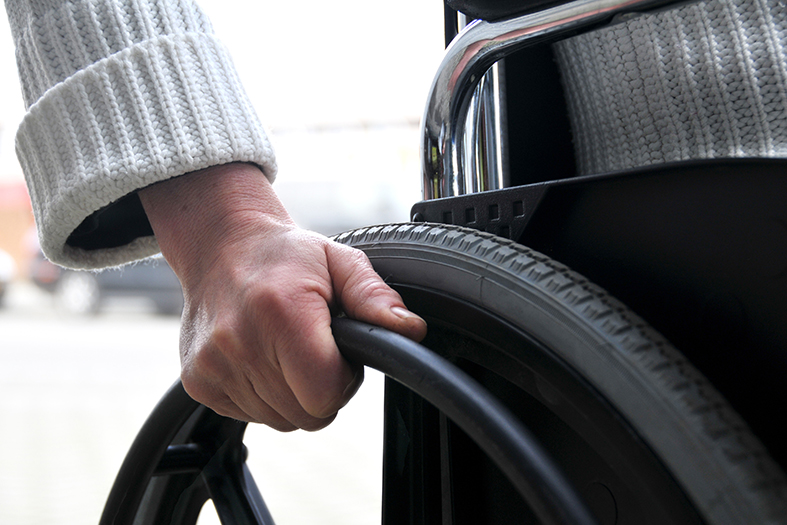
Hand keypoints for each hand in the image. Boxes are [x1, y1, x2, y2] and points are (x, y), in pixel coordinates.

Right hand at [139, 163, 426, 429]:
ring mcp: (212, 365)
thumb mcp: (340, 261)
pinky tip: (262, 357)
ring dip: (293, 394)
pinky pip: (250, 417)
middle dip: (322, 389)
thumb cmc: (287, 255)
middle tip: (315, 348)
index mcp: (281, 311)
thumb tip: (410, 329)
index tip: (339, 352)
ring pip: (280, 420)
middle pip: (305, 414)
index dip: (343, 379)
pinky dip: (264, 396)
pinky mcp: (196, 381)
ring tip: (288, 349)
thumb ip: (375, 298)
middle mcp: (238, 341)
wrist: (221, 246)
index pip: (324, 393)